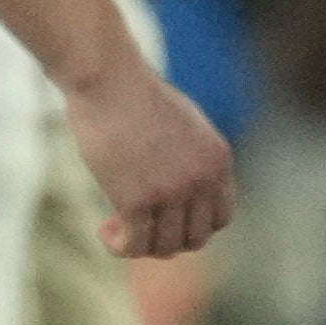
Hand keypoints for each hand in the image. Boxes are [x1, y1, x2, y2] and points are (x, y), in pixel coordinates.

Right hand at [64, 56, 235, 259]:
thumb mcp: (182, 123)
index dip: (193, 226)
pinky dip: (119, 246)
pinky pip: (135, 244)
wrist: (108, 77)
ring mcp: (171, 192)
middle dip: (167, 239)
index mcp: (217, 159)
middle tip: (138, 225)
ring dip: (140, 244)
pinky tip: (104, 230)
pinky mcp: (137, 200)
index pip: (221, 218)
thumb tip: (177, 189)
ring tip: (115, 227)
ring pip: (165, 247)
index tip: (166, 218)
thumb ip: (190, 157)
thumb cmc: (135, 93)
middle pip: (195, 238)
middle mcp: (201, 180)